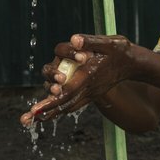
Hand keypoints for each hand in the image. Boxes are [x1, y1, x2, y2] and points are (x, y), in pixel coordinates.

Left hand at [19, 34, 140, 125]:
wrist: (133, 64)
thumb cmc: (120, 51)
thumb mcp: (109, 42)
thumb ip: (90, 41)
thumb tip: (73, 40)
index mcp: (89, 76)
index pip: (67, 91)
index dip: (51, 101)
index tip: (35, 110)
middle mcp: (88, 87)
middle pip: (64, 102)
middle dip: (45, 111)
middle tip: (26, 119)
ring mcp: (89, 92)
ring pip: (67, 105)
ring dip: (49, 112)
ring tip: (30, 119)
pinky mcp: (89, 93)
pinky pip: (72, 104)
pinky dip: (58, 109)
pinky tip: (46, 114)